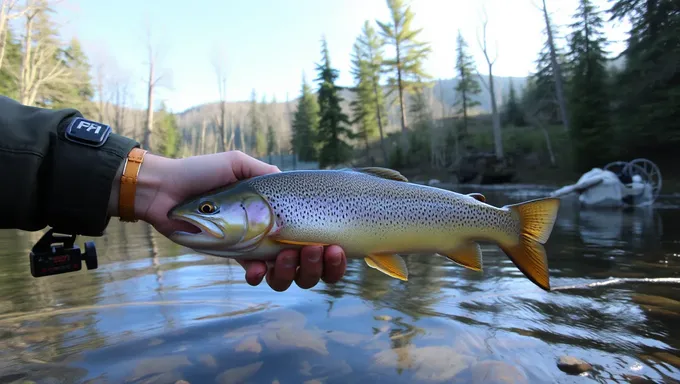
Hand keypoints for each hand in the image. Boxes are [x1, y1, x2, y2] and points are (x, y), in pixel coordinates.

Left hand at [108, 150, 346, 290]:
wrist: (166, 190)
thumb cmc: (202, 173)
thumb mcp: (238, 165)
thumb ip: (266, 174)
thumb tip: (290, 183)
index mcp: (280, 213)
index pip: (316, 237)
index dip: (331, 251)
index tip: (335, 246)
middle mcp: (273, 234)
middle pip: (308, 265)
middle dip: (318, 265)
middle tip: (315, 250)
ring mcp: (255, 248)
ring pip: (286, 276)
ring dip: (293, 271)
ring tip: (286, 257)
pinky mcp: (234, 257)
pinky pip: (255, 275)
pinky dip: (260, 274)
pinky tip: (257, 268)